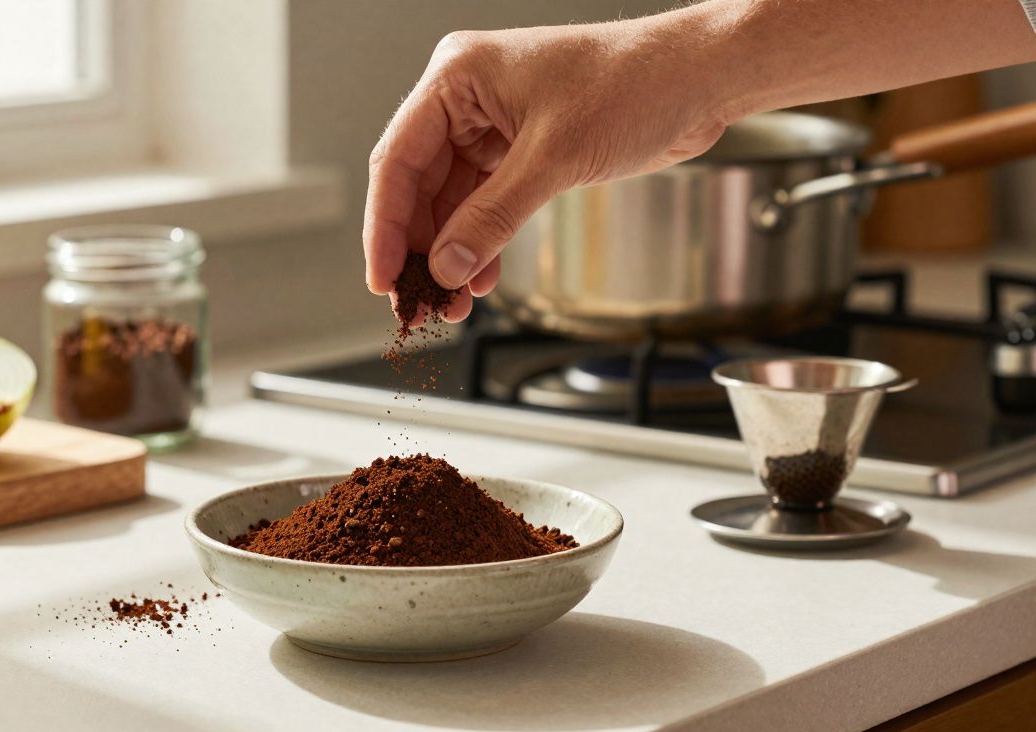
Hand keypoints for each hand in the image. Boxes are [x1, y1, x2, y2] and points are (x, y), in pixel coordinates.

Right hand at [363, 17, 732, 321]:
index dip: (385, 226)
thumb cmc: (636, 82)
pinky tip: (479, 278)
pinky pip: (484, 204)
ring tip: (451, 302)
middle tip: (420, 301)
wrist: (699, 79)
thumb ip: (492, 218)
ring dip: (452, 254)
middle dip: (422, 249)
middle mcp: (468, 99)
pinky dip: (481, 243)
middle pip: (418, 186)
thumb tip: (448, 266)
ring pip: (451, 202)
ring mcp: (494, 125)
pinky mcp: (523, 150)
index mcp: (458, 77)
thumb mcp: (554, 158)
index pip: (398, 159)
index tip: (384, 277)